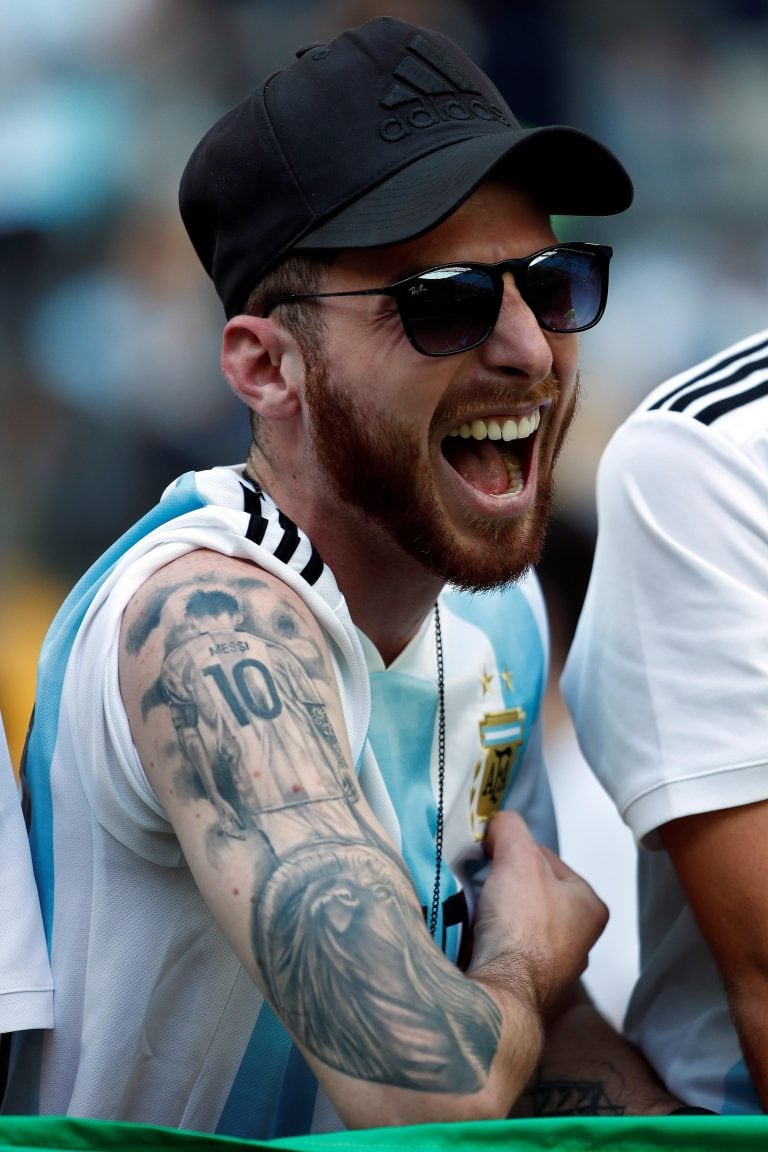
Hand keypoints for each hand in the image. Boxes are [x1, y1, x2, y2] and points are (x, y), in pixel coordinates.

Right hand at [468, 811, 607, 1016]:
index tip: (492, 854)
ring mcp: (555, 971)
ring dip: (497, 914)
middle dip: (506, 884)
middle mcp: (580, 942)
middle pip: (533, 892)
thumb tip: (498, 823)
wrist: (502, 992)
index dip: (516, 850)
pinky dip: (491, 942)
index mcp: (591, 907)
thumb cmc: (521, 924)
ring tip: (476, 910)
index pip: (548, 859)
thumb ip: (510, 828)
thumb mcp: (517, 855)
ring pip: (519, 924)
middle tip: (484, 882)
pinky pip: (507, 952)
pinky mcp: (528, 990)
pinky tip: (477, 938)